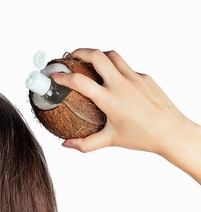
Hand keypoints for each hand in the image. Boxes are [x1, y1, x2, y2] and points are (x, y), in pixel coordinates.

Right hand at [52, 48, 200, 182]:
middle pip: (96, 55)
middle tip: (71, 55)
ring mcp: (134, 78)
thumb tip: (67, 144)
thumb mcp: (110, 140)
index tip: (55, 75)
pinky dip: (115, 68)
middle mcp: (121, 84)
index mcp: (109, 100)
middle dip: (80, 51)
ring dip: (98, 54)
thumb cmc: (142, 137)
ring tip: (90, 59)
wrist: (171, 132)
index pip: (79, 82)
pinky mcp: (145, 77)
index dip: (63, 76)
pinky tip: (113, 79)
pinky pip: (126, 67)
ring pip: (112, 55)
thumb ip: (85, 143)